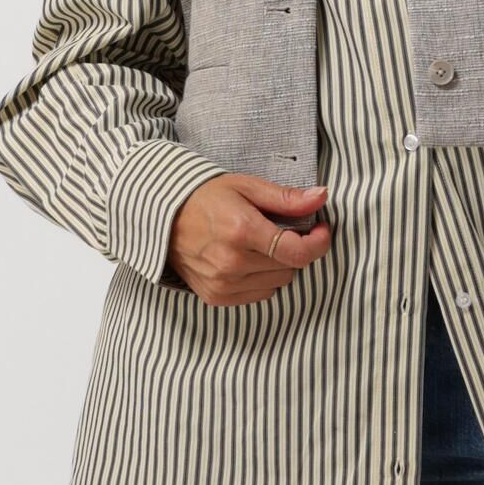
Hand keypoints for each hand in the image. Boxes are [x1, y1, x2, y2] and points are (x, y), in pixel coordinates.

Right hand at [168, 176, 331, 304]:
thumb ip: (286, 198)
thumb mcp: (246, 187)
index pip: (297, 252)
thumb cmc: (206, 198)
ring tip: (259, 246)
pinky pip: (259, 295)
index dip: (318, 243)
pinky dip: (261, 280)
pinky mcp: (216, 297)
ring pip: (277, 283)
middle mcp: (232, 262)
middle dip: (293, 249)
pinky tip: (247, 261)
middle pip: (290, 268)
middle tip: (280, 232)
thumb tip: (321, 197)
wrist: (162, 218)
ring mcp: (223, 284)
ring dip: (278, 266)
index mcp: (242, 231)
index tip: (320, 230)